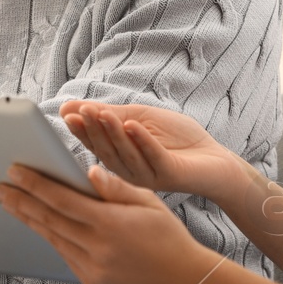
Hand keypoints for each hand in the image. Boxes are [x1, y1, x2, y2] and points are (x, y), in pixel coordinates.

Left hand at [0, 163, 222, 283]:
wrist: (183, 282)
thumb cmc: (169, 236)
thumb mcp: (148, 202)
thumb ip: (115, 187)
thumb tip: (88, 171)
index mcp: (109, 223)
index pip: (61, 199)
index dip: (34, 184)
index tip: (14, 171)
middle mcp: (96, 248)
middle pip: (48, 220)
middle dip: (20, 202)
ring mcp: (92, 269)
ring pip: (52, 239)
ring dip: (30, 220)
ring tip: (11, 204)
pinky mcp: (92, 283)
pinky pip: (65, 256)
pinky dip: (51, 238)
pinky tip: (41, 226)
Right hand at [58, 101, 247, 201]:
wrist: (214, 158)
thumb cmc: (176, 138)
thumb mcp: (138, 118)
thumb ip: (108, 114)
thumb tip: (68, 107)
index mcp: (119, 158)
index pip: (95, 144)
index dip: (81, 130)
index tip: (68, 115)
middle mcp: (128, 171)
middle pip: (106, 150)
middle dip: (94, 130)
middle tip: (83, 111)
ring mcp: (148, 175)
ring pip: (126, 154)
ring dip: (114, 132)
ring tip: (103, 113)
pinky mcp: (169, 175)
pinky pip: (153, 156)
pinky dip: (142, 140)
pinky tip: (133, 125)